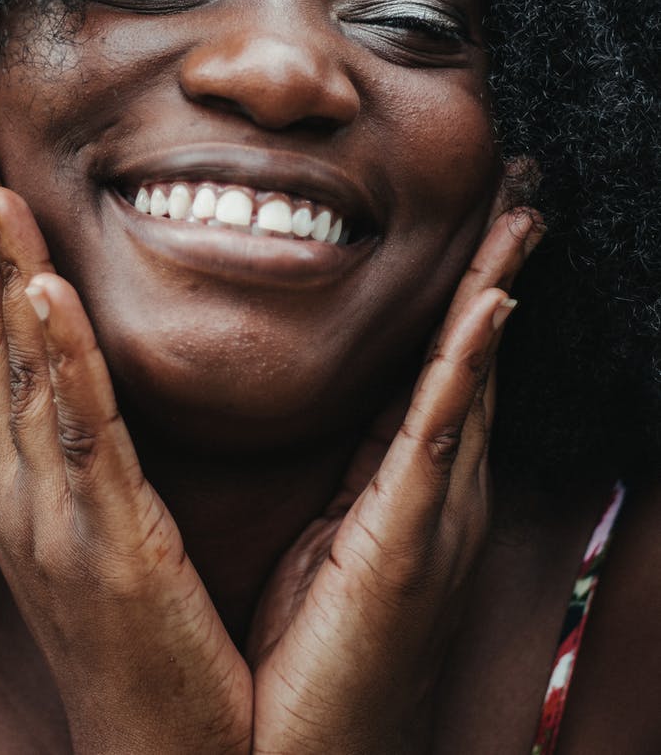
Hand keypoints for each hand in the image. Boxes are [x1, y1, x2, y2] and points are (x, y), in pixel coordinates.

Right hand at [0, 135, 252, 754]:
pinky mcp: (104, 543)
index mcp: (25, 480)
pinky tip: (39, 292)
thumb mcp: (103, 528)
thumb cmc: (146, 635)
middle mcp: (19, 489)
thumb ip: (91, 450)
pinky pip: (77, 433)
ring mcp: (51, 516)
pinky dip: (54, 356)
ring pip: (18, 372)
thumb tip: (88, 376)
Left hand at [247, 209, 543, 754]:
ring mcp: (438, 512)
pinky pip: (439, 436)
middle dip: (499, 270)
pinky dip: (468, 367)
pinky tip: (488, 310)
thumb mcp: (335, 535)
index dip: (471, 288)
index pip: (450, 363)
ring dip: (494, 293)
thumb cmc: (315, 648)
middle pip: (475, 354)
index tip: (487, 218)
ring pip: (472, 377)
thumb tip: (354, 405)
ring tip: (518, 220)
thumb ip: (355, 469)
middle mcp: (443, 487)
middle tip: (523, 190)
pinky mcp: (411, 541)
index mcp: (415, 481)